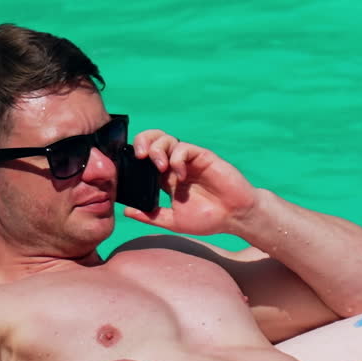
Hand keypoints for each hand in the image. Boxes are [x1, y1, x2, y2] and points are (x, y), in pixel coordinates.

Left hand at [123, 130, 257, 236]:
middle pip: (152, 141)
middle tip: (139, 157)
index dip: (133, 159)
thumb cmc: (208, 219)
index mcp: (165, 179)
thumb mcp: (173, 221)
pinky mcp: (202, 157)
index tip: (127, 169)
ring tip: (159, 167)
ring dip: (157, 148)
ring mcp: (188, 160)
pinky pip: (184, 148)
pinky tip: (180, 175)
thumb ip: (151, 216)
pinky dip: (177, 158)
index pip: (144, 161)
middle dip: (142, 142)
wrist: (234, 217)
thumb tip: (126, 211)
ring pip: (166, 139)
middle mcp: (175, 166)